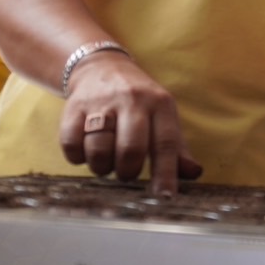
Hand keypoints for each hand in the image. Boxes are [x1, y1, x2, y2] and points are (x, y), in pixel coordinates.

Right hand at [59, 53, 201, 195]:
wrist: (102, 67)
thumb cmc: (139, 103)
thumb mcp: (163, 117)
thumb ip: (177, 148)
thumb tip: (194, 173)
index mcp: (160, 104)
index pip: (166, 143)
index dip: (166, 173)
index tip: (165, 196)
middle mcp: (132, 100)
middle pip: (130, 149)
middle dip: (127, 171)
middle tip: (125, 172)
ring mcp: (101, 102)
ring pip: (99, 150)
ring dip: (101, 166)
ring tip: (106, 160)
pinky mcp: (74, 107)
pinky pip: (71, 144)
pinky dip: (77, 156)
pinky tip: (85, 149)